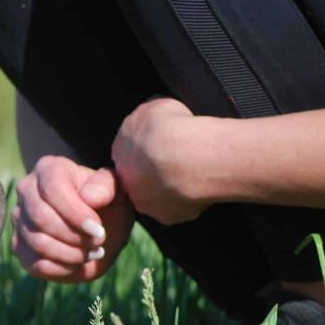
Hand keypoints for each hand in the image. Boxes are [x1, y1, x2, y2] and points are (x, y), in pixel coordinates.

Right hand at [12, 155, 134, 281]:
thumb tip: (88, 197)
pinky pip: (35, 263)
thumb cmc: (107, 204)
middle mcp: (26, 191)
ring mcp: (19, 220)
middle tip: (99, 243)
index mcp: (49, 169)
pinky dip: (62, 268)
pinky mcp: (19, 246)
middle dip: (74, 236)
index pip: (53, 190)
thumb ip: (106, 186)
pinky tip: (79, 262)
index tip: (99, 230)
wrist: (98, 228)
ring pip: (38, 242)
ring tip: (93, 253)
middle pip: (41, 218)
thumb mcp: (117, 190)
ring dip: (71, 254)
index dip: (76, 214)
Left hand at [111, 97, 209, 224]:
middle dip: (157, 172)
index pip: (130, 154)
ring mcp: (146, 203)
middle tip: (180, 161)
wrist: (191, 156)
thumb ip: (149, 118)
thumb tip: (154, 121)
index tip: (165, 145)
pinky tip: (204, 185)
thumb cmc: (172, 126)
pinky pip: (181, 207)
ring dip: (173, 187)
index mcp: (120, 151)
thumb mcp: (155, 107)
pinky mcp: (168, 217)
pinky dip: (191, 199)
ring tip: (195, 172)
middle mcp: (126, 182)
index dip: (148, 150)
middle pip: (141, 179)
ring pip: (159, 196)